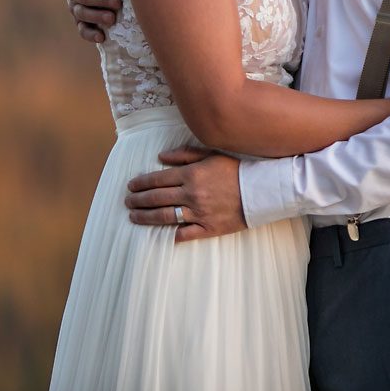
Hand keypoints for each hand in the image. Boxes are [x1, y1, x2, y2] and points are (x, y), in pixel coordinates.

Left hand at [125, 147, 245, 243]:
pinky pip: (184, 234)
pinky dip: (172, 235)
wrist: (262, 190)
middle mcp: (191, 194)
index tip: (131, 186)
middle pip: (157, 198)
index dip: (141, 183)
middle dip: (138, 200)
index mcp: (191, 175)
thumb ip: (185, 155)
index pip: (158, 179)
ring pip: (165, 217)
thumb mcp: (212, 155)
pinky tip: (161, 235)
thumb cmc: (237, 170)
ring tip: (134, 216)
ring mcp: (199, 213)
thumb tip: (161, 157)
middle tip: (128, 202)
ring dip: (146, 217)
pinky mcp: (208, 228)